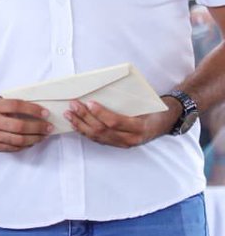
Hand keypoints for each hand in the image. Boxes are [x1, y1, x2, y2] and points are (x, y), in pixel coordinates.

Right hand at [0, 96, 51, 151]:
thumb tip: (36, 110)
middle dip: (38, 127)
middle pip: (19, 126)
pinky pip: (11, 148)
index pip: (17, 106)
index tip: (45, 113)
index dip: (34, 110)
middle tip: (48, 127)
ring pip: (17, 140)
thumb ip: (12, 105)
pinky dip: (24, 146)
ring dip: (34, 139)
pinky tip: (31, 142)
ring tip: (43, 136)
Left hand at [65, 97, 180, 147]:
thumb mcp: (146, 103)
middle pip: (103, 130)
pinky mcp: (118, 144)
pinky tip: (76, 124)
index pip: (115, 122)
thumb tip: (103, 90)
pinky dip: (85, 132)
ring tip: (69, 114)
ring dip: (81, 125)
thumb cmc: (155, 109)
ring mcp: (124, 144)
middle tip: (74, 105)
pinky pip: (99, 140)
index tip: (89, 103)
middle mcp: (131, 139)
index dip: (100, 113)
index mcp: (140, 127)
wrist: (166, 122)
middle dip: (85, 117)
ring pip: (98, 137)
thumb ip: (128, 101)